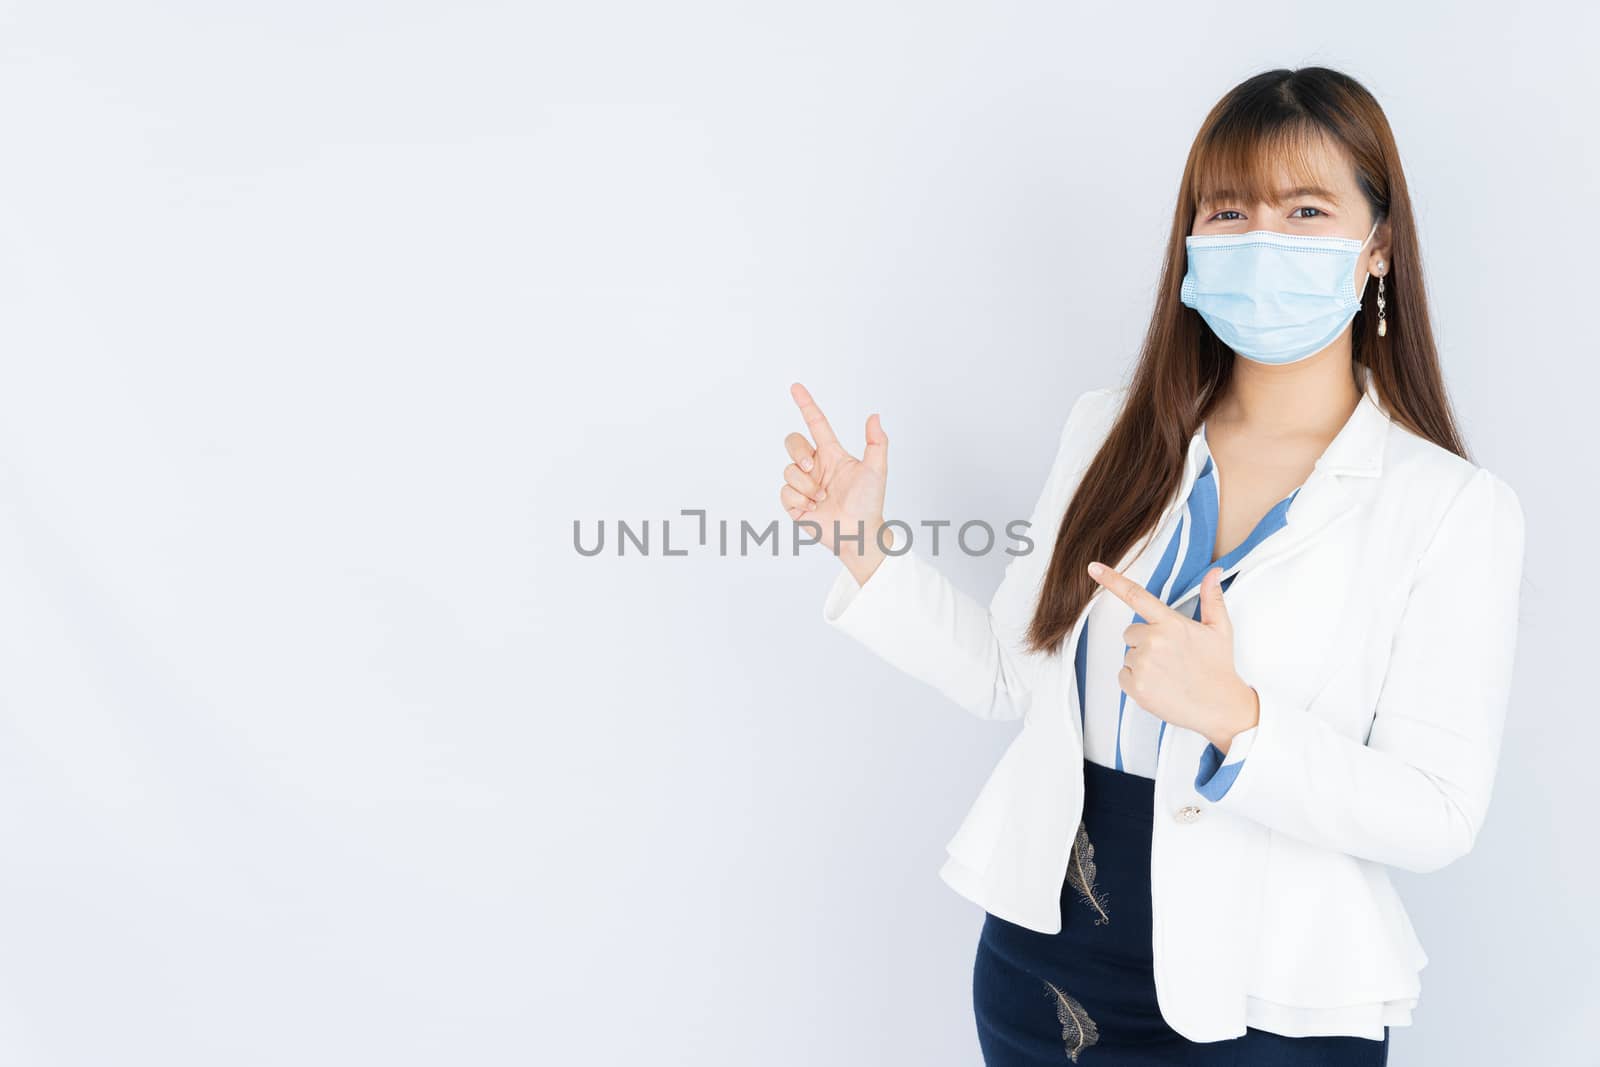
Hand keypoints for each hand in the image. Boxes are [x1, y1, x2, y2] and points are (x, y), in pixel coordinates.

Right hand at [781, 383, 889, 584]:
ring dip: (807, 486)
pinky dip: (799, 500)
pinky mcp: (794, 503)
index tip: (795, 387)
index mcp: (832, 454)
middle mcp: (815, 465)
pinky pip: (785, 492)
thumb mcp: (877, 470)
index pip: (816, 423)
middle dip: (798, 452)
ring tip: (823, 499)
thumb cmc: (870, 503)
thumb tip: (874, 416)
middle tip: (813, 468)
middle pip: (792, 442)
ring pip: (789, 471)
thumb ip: (877, 442)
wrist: (859, 534)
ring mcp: (803, 484)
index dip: (806, 404)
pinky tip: (814, 509)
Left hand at [1085, 560, 1259, 751]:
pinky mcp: (1136, 686)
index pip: (1136, 595)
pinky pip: (1124, 676)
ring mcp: (1144, 664)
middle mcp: (1154, 640)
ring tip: (1168, 674)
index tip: (1093, 568)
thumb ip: (1212, 598)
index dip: (1111, 580)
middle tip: (1170, 657)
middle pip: (1130, 633)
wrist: (1221, 707)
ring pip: (1128, 655)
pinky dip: (1137, 682)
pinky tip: (1159, 686)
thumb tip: (1213, 573)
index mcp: (1171, 623)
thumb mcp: (1219, 629)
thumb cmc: (1218, 668)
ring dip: (1142, 663)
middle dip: (1145, 642)